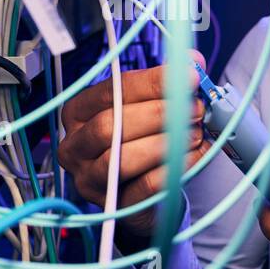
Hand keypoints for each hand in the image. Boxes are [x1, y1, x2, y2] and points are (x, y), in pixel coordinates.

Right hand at [59, 50, 211, 246]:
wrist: (139, 194)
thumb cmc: (138, 142)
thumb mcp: (147, 107)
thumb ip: (167, 83)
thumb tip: (193, 62)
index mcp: (78, 112)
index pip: (112, 90)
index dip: (152, 82)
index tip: (188, 76)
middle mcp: (75, 146)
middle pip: (110, 124)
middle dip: (158, 113)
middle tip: (195, 109)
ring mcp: (88, 179)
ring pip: (121, 158)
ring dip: (165, 143)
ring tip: (195, 134)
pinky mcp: (112, 206)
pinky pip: (143, 186)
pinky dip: (173, 168)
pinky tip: (194, 156)